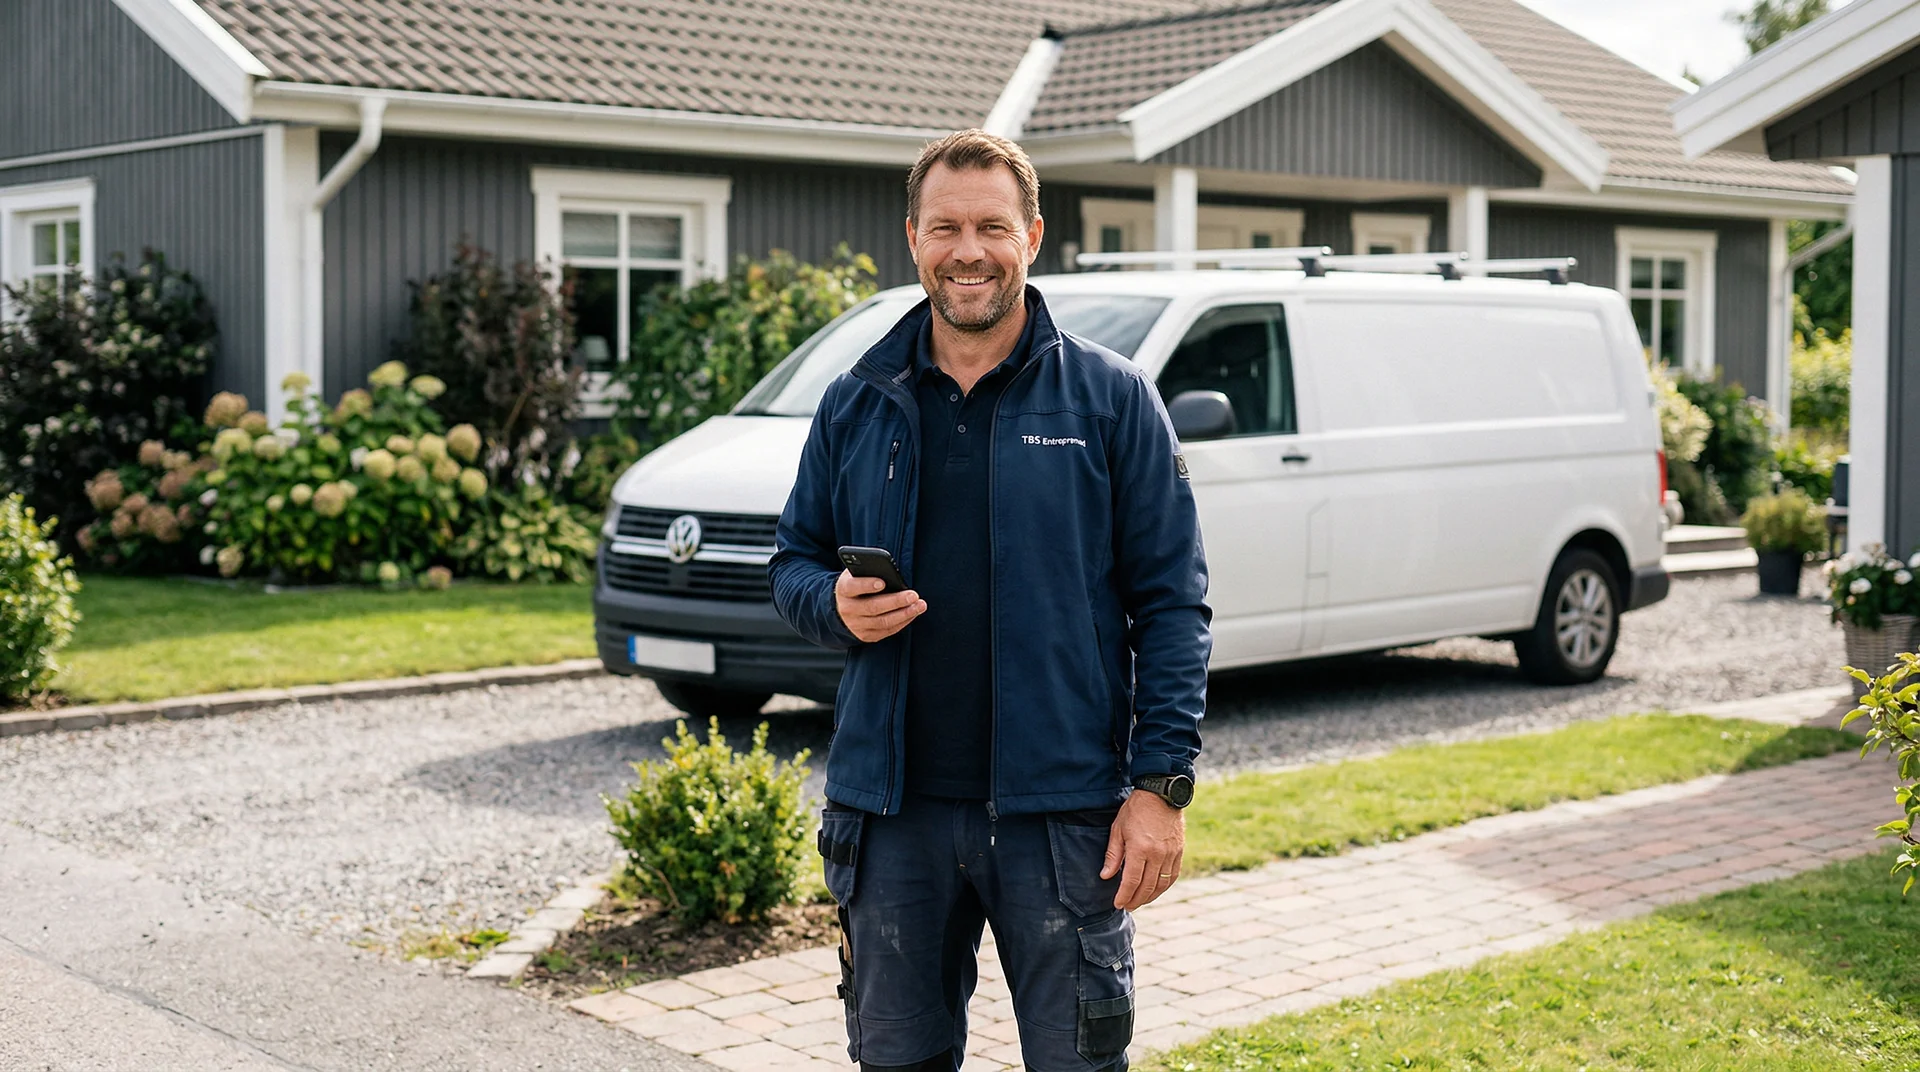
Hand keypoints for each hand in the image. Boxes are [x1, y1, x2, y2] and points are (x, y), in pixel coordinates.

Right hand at [835, 570, 925, 642]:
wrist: (844, 607)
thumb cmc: (857, 585)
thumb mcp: (857, 574)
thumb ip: (869, 571)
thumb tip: (890, 571)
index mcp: (844, 589)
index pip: (852, 587)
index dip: (866, 585)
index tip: (883, 582)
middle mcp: (847, 609)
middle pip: (872, 607)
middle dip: (895, 601)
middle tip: (913, 595)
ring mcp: (855, 625)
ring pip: (882, 622)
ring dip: (904, 614)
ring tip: (920, 605)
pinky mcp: (865, 635)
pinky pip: (887, 631)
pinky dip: (902, 622)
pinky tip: (913, 613)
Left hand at [1101, 789, 1184, 910]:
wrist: (1161, 794)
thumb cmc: (1136, 810)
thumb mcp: (1118, 829)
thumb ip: (1113, 855)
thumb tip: (1106, 876)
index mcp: (1140, 849)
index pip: (1132, 881)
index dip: (1124, 895)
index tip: (1118, 904)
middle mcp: (1157, 854)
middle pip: (1147, 887)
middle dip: (1136, 900)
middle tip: (1127, 906)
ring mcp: (1170, 854)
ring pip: (1161, 885)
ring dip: (1150, 897)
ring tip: (1139, 901)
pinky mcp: (1179, 852)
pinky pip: (1173, 876)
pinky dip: (1164, 887)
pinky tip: (1156, 891)